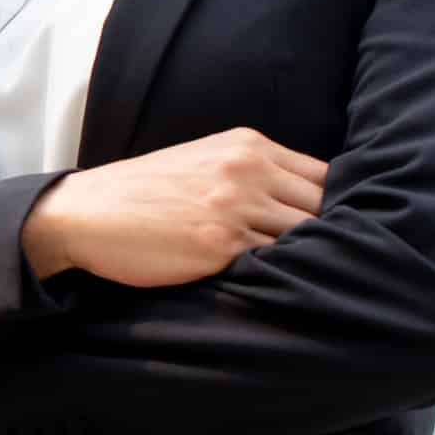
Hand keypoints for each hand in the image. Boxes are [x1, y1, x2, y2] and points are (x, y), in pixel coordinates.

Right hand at [32, 126, 329, 288]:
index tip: (345, 231)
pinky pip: (278, 263)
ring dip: (316, 261)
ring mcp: (237, 206)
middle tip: (340, 264)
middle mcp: (248, 169)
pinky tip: (288, 289)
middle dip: (337, 236)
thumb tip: (307, 204)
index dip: (341, 207)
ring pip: (309, 238)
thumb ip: (254, 172)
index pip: (326, 175)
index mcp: (248, 145)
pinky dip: (287, 276)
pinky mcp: (222, 245)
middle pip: (327, 207)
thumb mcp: (204, 160)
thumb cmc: (146, 193)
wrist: (89, 212)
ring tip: (319, 283)